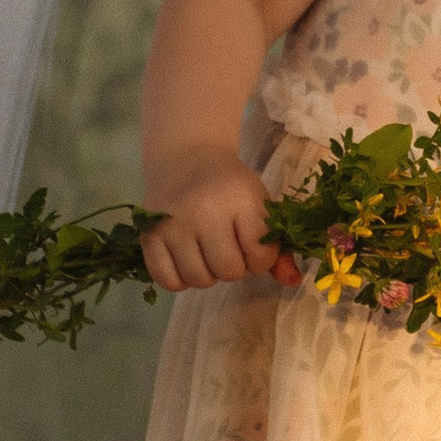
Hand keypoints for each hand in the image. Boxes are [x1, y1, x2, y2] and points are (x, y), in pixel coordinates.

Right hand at [141, 149, 298, 294]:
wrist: (187, 158)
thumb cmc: (230, 187)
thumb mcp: (260, 206)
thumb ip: (277, 247)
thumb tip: (291, 282)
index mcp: (240, 199)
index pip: (259, 255)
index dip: (260, 258)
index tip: (252, 244)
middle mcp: (204, 210)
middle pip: (228, 271)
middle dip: (234, 266)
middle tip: (228, 248)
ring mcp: (173, 224)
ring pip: (199, 280)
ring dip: (208, 274)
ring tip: (207, 252)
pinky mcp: (149, 235)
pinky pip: (168, 281)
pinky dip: (180, 279)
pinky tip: (186, 259)